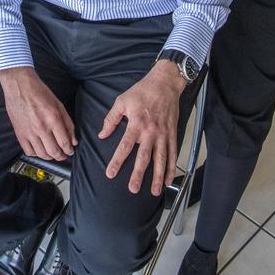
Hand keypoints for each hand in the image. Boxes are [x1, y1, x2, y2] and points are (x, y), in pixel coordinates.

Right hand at [0, 66, 75, 160]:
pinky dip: (36, 154)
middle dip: (61, 156)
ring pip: (42, 154)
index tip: (70, 150)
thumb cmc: (39, 92)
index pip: (64, 142)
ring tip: (53, 154)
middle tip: (63, 155)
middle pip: (54, 151)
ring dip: (50, 157)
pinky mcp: (19, 133)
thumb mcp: (59, 104)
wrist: (19, 86)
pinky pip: (28, 151)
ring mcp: (29, 132)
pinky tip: (40, 150)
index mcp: (52, 118)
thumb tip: (73, 140)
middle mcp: (41, 127)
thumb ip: (68, 123)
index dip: (69, 150)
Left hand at [98, 60, 186, 195]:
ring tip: (154, 191)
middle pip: (144, 157)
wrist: (165, 82)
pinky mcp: (172, 133)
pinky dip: (171, 167)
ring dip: (157, 176)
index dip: (117, 161)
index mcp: (136, 123)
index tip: (110, 173)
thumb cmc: (142, 91)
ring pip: (160, 159)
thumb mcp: (122, 101)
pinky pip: (172, 153)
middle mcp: (151, 131)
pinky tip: (168, 179)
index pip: (125, 146)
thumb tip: (102, 134)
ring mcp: (163, 134)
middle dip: (138, 174)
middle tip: (133, 189)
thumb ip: (111, 119)